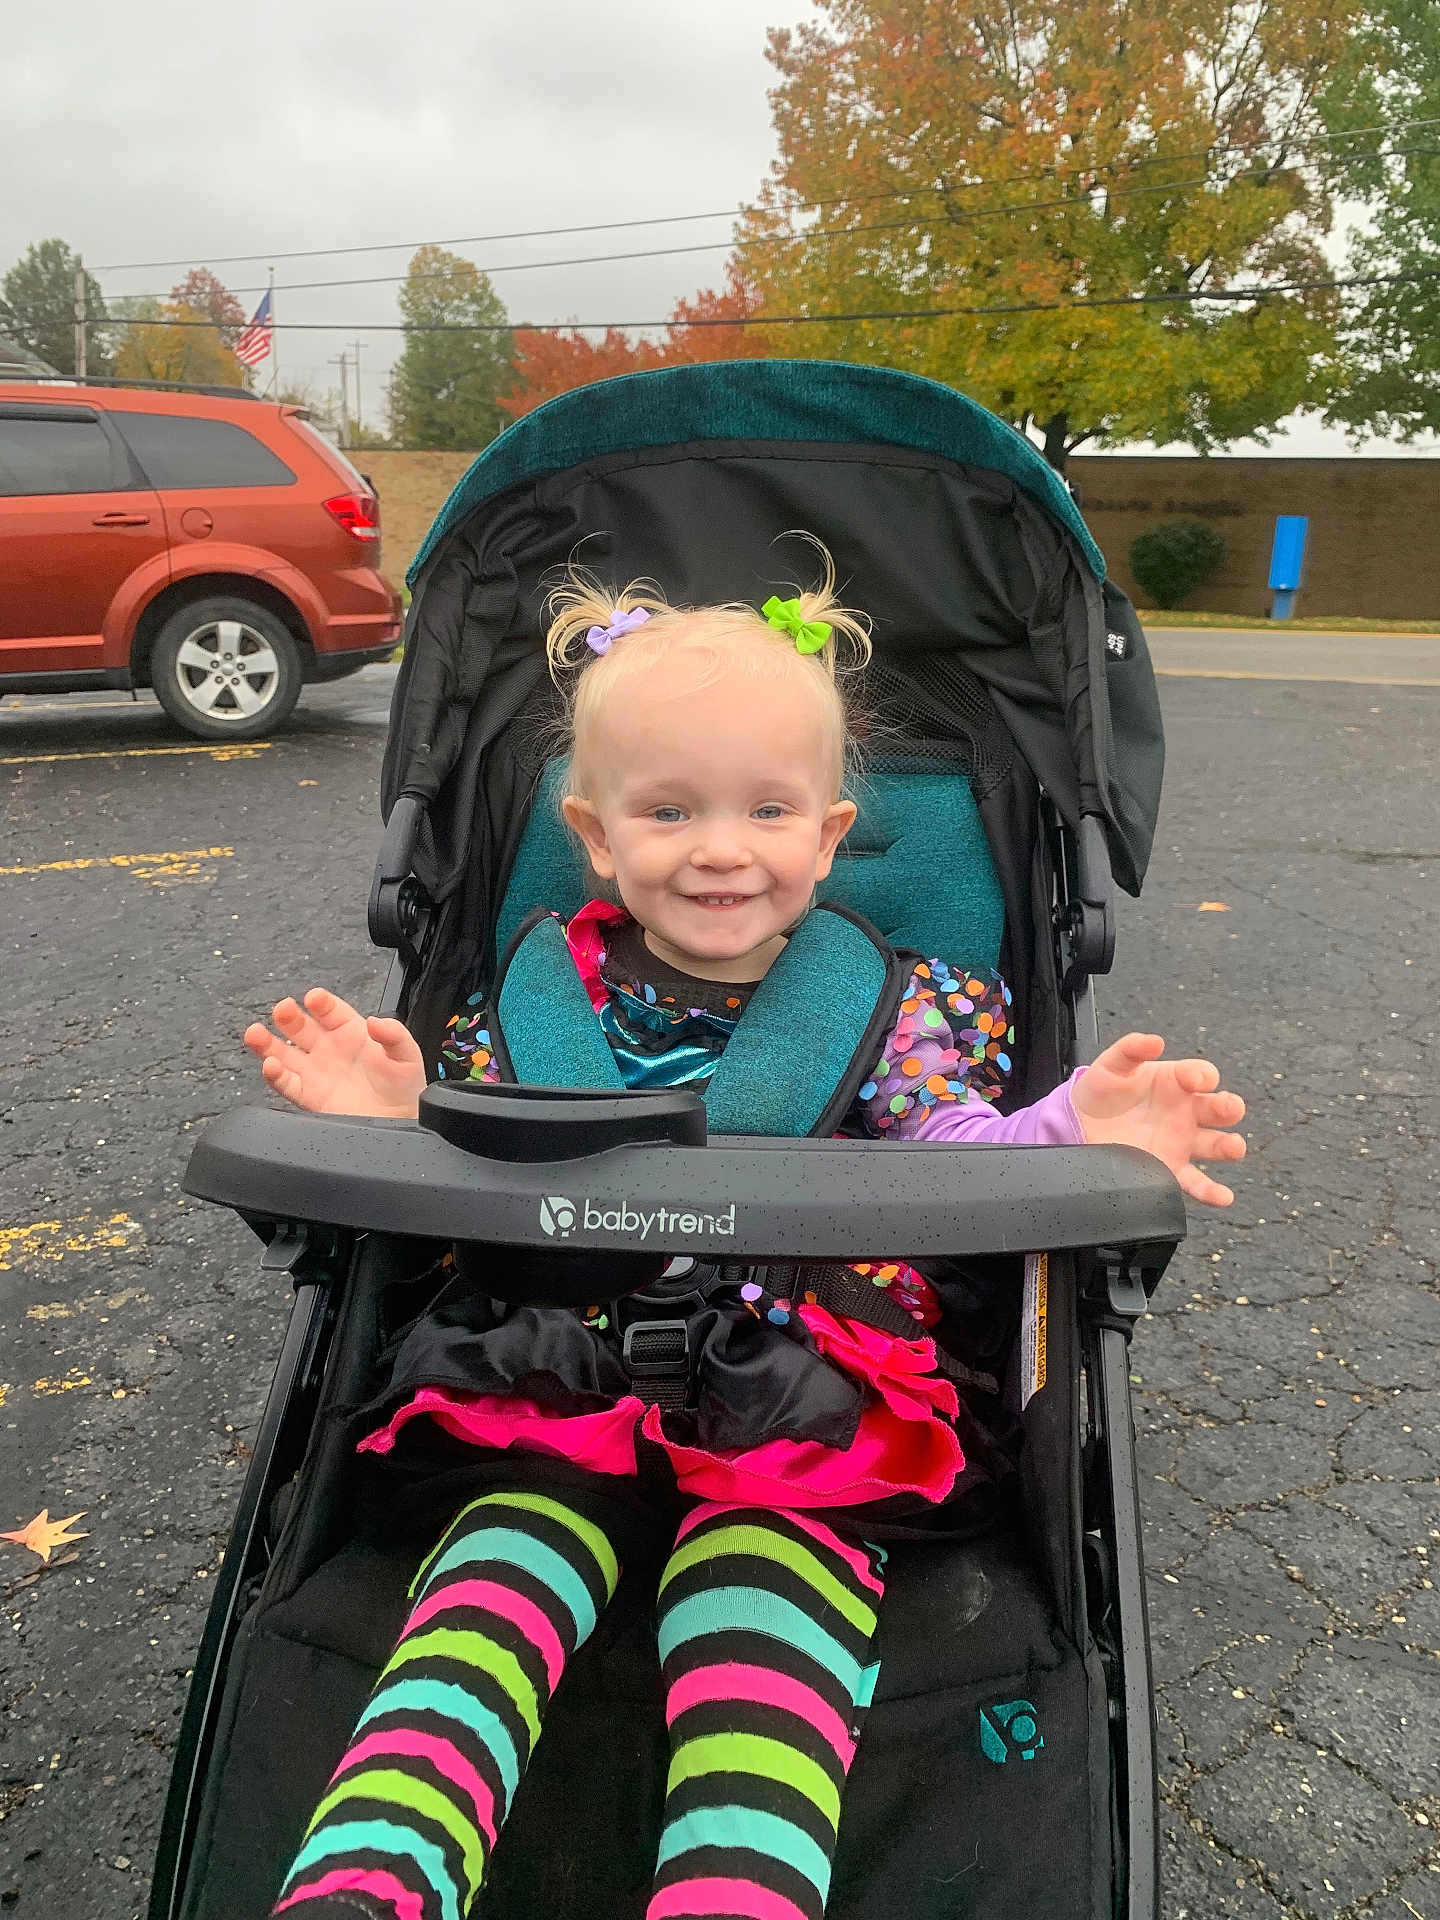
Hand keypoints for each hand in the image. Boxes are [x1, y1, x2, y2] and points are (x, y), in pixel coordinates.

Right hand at [244, 988, 426, 1118]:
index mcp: (351, 1032)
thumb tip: (375, 1021)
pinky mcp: (309, 1096)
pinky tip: (270, 1066)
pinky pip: (286, 1084)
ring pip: (283, 1053)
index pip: (330, 1011)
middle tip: (282, 1009)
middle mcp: (329, 1049)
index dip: (320, 1003)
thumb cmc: (403, 1086)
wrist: (399, 1120)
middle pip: (300, 1027)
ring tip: (254, 1034)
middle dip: (288, 1016)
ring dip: (267, 1043)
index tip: (314, 998)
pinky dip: (275, 1075)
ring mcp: (316, 1072)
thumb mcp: (406, 1054)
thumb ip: (393, 1034)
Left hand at [1071, 1033, 1245, 1206]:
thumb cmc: (1103, 1090)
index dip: (1202, 1076)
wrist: (1080, 1124)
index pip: (1202, 1075)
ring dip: (1229, 1146)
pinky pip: (1196, 1183)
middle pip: (1220, 1109)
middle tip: (1226, 1108)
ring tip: (1234, 1147)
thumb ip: (1131, 1049)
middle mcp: (1186, 1112)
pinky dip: (1212, 1192)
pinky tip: (1223, 1197)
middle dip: (1228, 1107)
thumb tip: (1154, 1042)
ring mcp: (1181, 1142)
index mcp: (1177, 1083)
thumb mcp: (1113, 1065)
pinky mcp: (1170, 1169)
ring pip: (1215, 1145)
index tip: (1193, 1080)